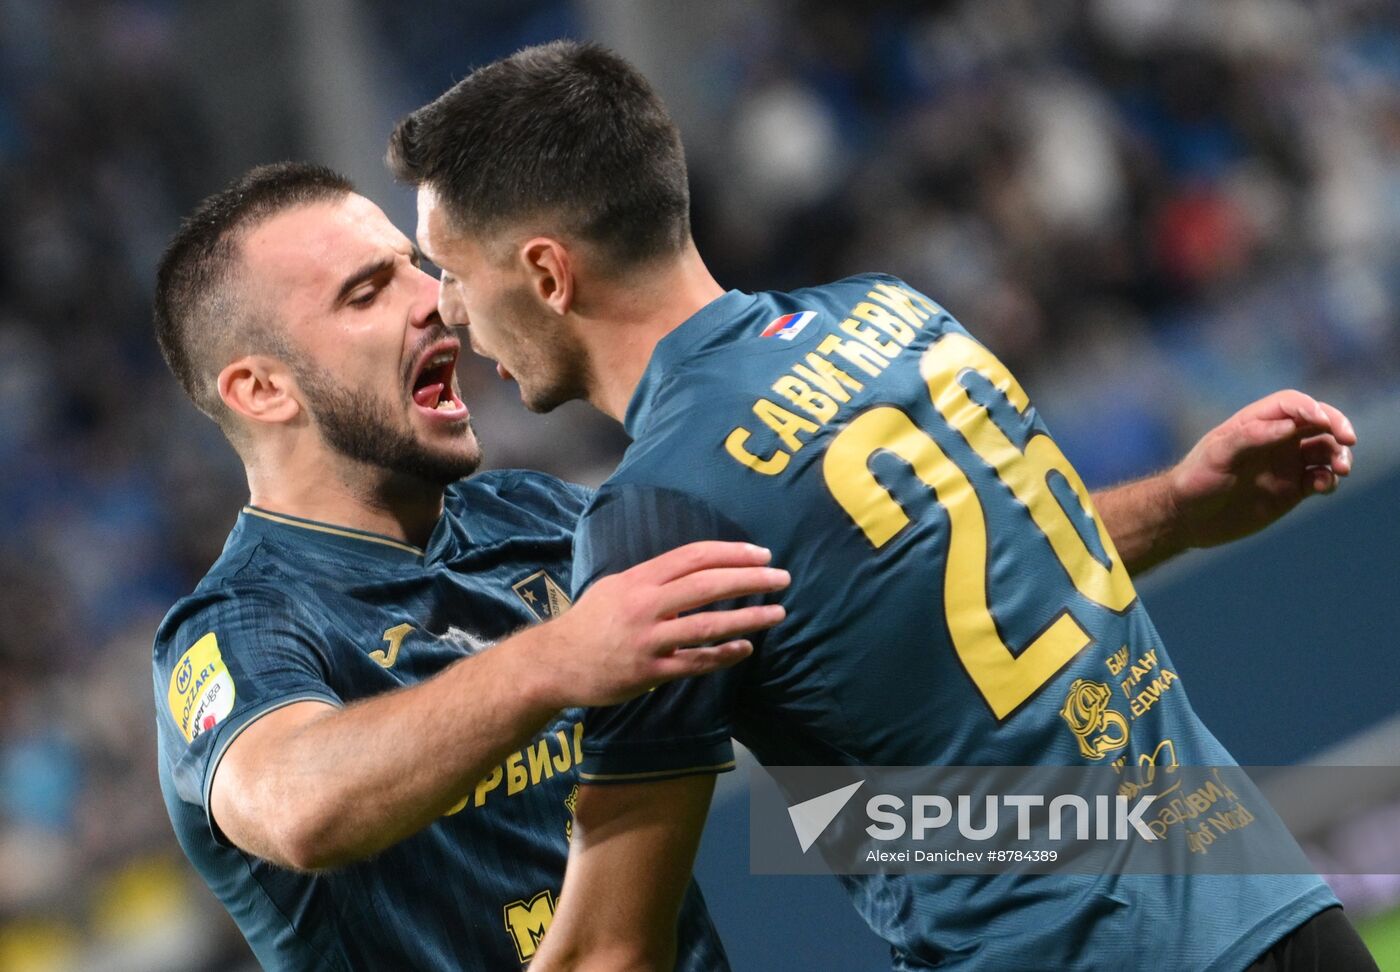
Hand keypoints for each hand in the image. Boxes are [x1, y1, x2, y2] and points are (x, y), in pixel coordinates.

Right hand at [534, 541, 788, 707]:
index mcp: (639, 579)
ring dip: (748, 619)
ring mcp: (648, 640)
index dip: (731, 553)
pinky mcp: (648, 672)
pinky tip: (745, 649)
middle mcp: (645, 605)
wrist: (554, 663)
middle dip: (750, 580)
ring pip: (707, 625)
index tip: (761, 555)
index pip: (693, 557)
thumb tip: (694, 568)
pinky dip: (723, 655)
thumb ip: (653, 578)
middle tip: (781, 579)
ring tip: (777, 613)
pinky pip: (694, 663)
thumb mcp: (615, 587)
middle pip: (707, 585)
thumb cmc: (589, 622)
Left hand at [1167, 390, 1355, 549]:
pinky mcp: (1292, 490)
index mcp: (1255, 423)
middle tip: (1349, 439)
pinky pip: (1321, 479)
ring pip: (1326, 450)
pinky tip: (1322, 487)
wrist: (1188, 518)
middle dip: (1337, 426)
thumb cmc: (1195, 480)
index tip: (1321, 421)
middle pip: (1318, 422)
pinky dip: (1329, 480)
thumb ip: (1250, 437)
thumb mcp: (1216, 455)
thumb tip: (1289, 425)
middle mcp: (1275, 440)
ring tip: (1339, 469)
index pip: (1292, 404)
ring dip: (1339, 455)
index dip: (1311, 407)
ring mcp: (1286, 464)